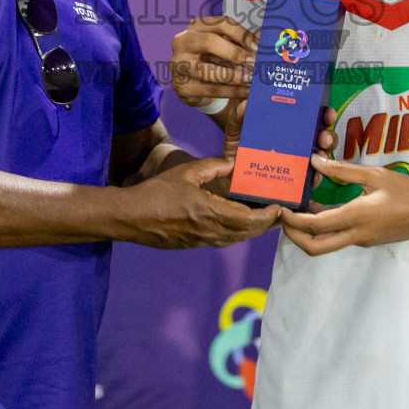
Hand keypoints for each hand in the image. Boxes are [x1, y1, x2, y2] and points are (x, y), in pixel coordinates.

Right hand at [117, 156, 279, 248]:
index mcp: (209, 212)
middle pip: (245, 233)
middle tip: (277, 216)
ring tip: (262, 220)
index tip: (278, 209)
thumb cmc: (156, 192)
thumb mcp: (185, 172)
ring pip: (234, 239)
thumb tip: (232, 163)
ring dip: (251, 231)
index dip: (266, 216)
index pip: (247, 219)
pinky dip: (235, 234)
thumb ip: (211, 167)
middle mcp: (208, 231)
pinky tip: (236, 225)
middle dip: (264, 226)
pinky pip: (221, 241)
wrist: (130, 217)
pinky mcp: (191, 245)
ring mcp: (200, 241)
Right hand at [168, 16, 256, 108]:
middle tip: (255, 64)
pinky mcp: (180, 86)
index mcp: (197, 26)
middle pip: (210, 42)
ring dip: (234, 76)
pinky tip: (245, 92)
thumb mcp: (228, 47)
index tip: (258, 47)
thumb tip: (264, 37)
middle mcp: (182, 41)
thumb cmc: (215, 60)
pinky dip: (230, 92)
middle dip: (236, 54)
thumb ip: (244, 42)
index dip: (242, 34)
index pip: (222, 23)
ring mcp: (177, 64)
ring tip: (252, 80)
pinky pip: (209, 89)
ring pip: (208, 70)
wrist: (196, 86)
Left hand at [207, 96, 336, 197]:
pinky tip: (313, 176)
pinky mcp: (295, 181)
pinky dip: (315, 178)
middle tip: (323, 137)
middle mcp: (299, 143)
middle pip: (322, 138)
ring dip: (325, 155)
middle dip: (328, 136)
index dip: (325, 114)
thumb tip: (245, 102)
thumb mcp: (237, 128)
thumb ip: (239, 115)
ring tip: (317, 154)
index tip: (327, 113)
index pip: (313, 117)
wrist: (231, 175)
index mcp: (289, 126)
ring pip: (321, 158)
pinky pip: (310, 180)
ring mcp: (299, 162)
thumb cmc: (238, 148)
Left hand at [281, 155, 408, 255]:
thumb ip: (343, 171)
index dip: (292, 221)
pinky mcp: (368, 240)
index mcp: (356, 218)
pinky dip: (325, 228)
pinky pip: (340, 237)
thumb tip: (315, 161)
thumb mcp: (375, 175)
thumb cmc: (408, 191)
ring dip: (309, 232)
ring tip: (298, 209)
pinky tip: (321, 207)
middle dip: (294, 236)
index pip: (314, 226)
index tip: (280, 208)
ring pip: (327, 244)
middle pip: (315, 247)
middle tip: (283, 217)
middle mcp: (356, 235)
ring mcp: (363, 240)